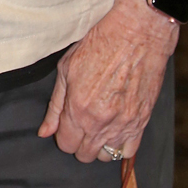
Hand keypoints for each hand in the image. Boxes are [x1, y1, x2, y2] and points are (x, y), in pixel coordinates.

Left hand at [38, 0, 187, 163]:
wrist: (138, 32)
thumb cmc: (100, 43)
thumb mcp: (67, 68)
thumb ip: (55, 106)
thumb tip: (45, 132)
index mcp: (79, 108)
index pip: (65, 144)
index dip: (63, 135)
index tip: (67, 123)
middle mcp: (101, 121)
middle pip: (84, 153)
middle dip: (79, 141)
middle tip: (82, 122)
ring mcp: (124, 124)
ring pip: (106, 155)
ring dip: (100, 145)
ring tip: (99, 126)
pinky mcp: (143, 121)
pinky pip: (129, 151)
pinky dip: (120, 145)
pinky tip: (116, 130)